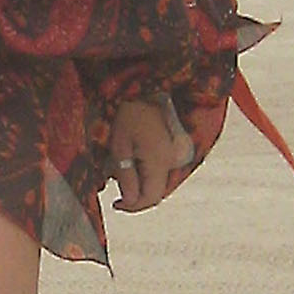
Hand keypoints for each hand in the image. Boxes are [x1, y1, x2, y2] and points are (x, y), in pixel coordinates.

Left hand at [109, 96, 193, 212]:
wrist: (149, 88)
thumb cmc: (130, 114)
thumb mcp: (120, 145)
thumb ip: (126, 176)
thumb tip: (129, 201)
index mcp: (159, 161)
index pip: (150, 198)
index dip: (132, 206)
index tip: (116, 203)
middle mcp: (173, 160)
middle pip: (158, 192)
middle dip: (136, 196)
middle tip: (118, 190)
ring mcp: (177, 154)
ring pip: (161, 182)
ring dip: (143, 184)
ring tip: (125, 171)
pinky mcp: (176, 147)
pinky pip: (165, 170)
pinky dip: (150, 173)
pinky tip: (137, 163)